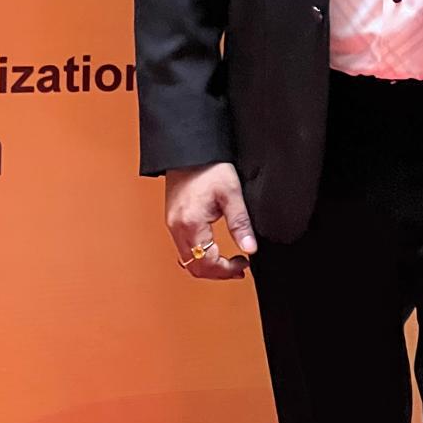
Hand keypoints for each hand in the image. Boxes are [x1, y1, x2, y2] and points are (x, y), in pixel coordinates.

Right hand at [165, 161, 256, 280]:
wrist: (189, 149)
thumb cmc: (208, 166)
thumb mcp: (231, 193)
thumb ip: (240, 223)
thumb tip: (250, 248)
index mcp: (191, 224)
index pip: (208, 263)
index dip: (228, 270)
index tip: (244, 263)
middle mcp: (177, 228)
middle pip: (196, 268)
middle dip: (219, 273)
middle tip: (239, 268)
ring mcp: (172, 225)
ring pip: (188, 261)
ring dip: (209, 266)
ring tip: (229, 262)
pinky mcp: (173, 220)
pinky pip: (184, 249)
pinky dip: (199, 256)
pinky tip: (212, 249)